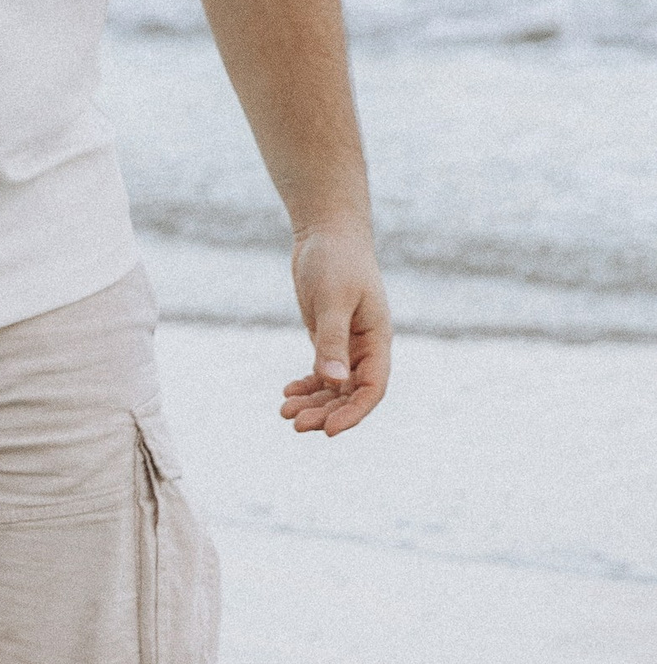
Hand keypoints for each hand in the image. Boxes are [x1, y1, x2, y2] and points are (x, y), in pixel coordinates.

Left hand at [280, 217, 391, 436]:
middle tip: (294, 424)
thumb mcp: (333, 299)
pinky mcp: (328, 337)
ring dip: (314, 403)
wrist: (327, 233)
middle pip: (351, 393)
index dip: (353, 413)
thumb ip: (332, 339)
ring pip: (335, 386)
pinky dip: (307, 386)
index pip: (372, 388)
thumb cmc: (336, 260)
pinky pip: (322, 371)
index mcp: (377, 339)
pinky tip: (288, 394)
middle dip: (326, 412)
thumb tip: (333, 380)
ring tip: (285, 413)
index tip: (328, 430)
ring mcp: (347, 344)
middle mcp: (365, 347)